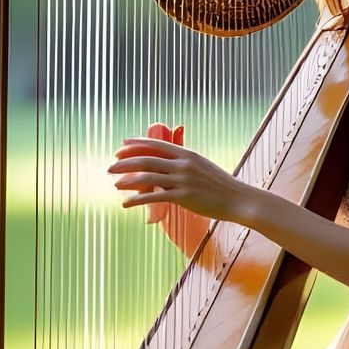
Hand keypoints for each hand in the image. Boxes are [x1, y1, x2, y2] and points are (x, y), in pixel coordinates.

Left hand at [108, 127, 250, 223]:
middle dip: (125, 162)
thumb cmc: (220, 186)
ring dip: (127, 181)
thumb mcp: (202, 167)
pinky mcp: (184, 197)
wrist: (239, 199)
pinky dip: (137, 200)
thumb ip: (184, 165)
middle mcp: (183, 164)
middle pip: (147, 159)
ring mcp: (184, 180)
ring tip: (115, 185)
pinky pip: (155, 197)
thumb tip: (166, 168)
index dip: (136, 144)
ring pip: (148, 177)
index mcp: (187, 154)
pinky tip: (127, 203)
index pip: (156, 144)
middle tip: (110, 167)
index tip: (121, 147)